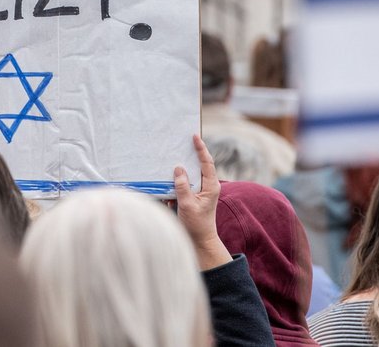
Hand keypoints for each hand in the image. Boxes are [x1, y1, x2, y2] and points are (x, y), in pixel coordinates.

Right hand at [174, 134, 232, 270]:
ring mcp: (201, 191)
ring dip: (182, 169)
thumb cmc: (196, 225)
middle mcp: (207, 186)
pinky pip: (184, 185)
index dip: (201, 148)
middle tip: (183, 140)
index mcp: (211, 186)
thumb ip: (182, 186)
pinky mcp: (193, 197)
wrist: (200, 242)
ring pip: (191, 174)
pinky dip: (176, 183)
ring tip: (172, 157)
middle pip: (200, 165)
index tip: (194, 136)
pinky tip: (167, 184)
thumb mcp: (187, 205)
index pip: (207, 163)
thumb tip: (178, 168)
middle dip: (192, 153)